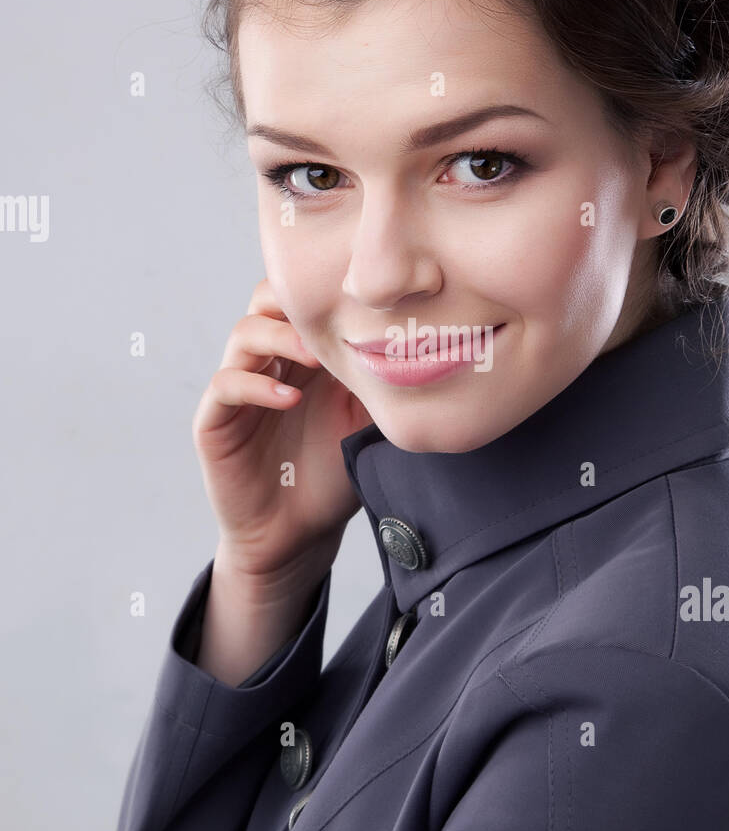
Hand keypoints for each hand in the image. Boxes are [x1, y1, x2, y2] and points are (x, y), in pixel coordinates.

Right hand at [192, 277, 373, 576]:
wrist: (297, 537)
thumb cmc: (332, 476)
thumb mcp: (365, 422)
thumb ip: (375, 380)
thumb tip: (410, 339)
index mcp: (303, 358)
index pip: (301, 300)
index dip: (323, 293)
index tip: (359, 301)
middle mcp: (268, 364)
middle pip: (265, 301)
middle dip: (295, 302)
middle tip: (330, 320)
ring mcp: (238, 390)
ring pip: (244, 333)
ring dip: (278, 337)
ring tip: (313, 357)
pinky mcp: (215, 422)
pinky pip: (225, 385)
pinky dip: (255, 385)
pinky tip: (288, 400)